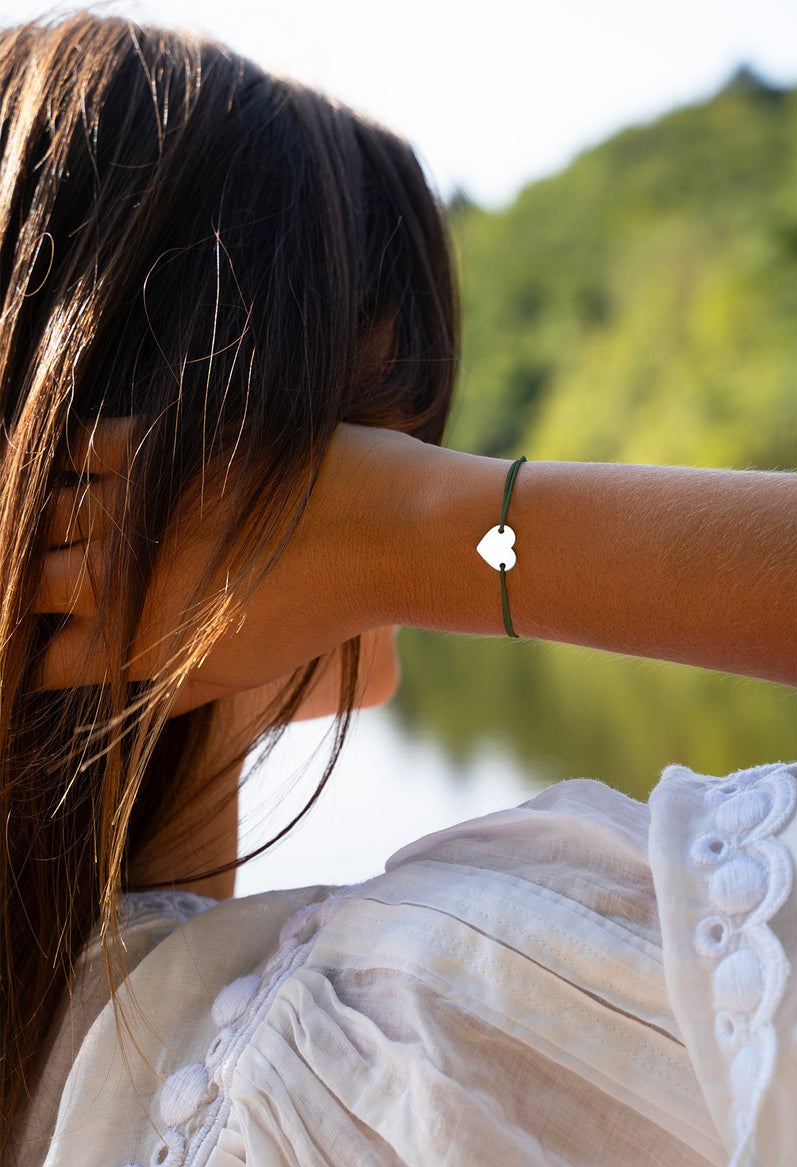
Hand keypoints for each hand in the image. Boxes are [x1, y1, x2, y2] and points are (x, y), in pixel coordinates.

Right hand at [33, 420, 398, 713]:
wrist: (378, 537)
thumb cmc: (323, 616)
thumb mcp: (242, 672)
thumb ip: (175, 689)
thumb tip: (129, 707)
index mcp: (134, 650)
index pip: (39, 666)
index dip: (23, 662)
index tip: (27, 649)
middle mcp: (112, 587)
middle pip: (25, 589)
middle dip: (19, 590)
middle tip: (32, 585)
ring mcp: (126, 515)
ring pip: (41, 517)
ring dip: (32, 520)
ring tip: (35, 520)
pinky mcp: (153, 452)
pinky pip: (82, 446)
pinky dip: (64, 450)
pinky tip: (60, 453)